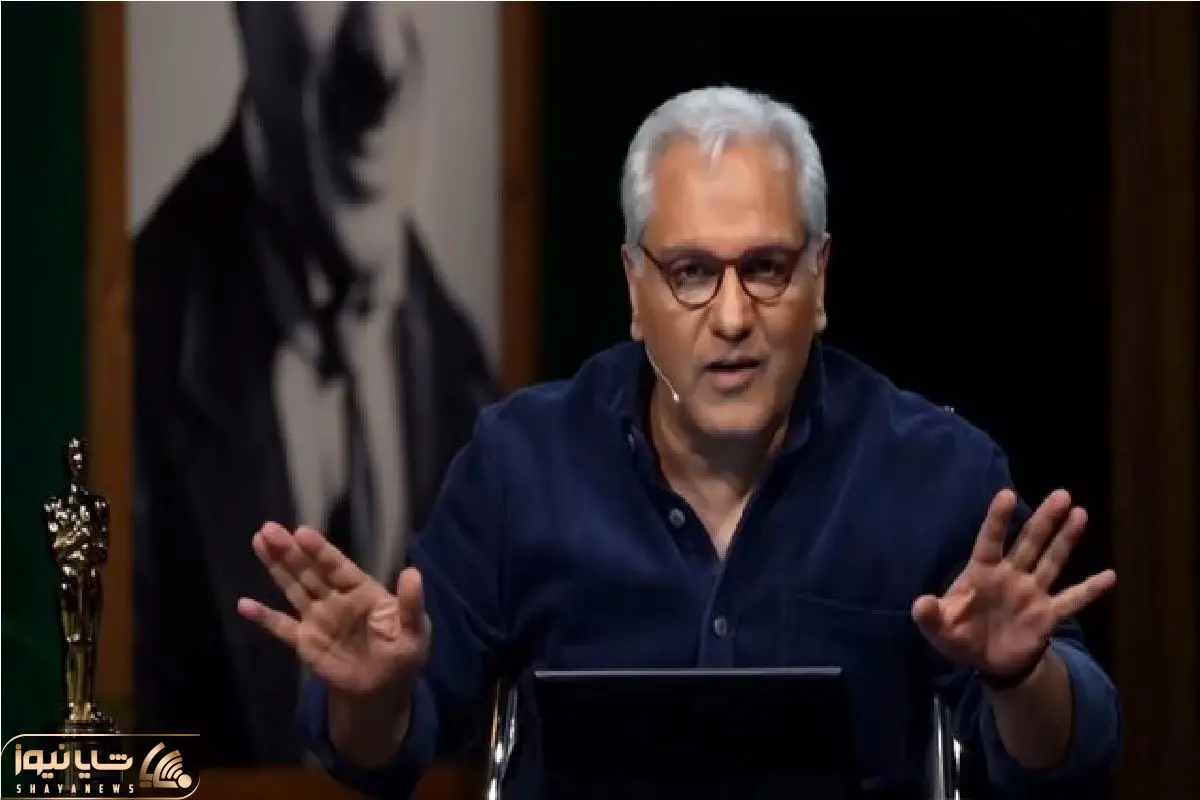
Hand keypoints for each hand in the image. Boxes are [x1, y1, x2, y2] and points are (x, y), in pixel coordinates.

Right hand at [237, 523, 429, 699]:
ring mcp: (318, 618)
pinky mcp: (304, 642)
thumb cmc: (403, 655)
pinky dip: (263, 616)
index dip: (320, 550)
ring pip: (293, 588)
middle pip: (310, 570)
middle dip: (289, 550)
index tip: (301, 532)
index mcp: (362, 591)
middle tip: (268, 528)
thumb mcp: (415, 631)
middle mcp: (336, 598)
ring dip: (276, 567)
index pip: (338, 566)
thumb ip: (410, 604)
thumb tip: (413, 572)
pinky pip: (281, 627)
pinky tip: (243, 604)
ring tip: (258, 542)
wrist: (383, 690)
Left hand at [912, 489, 1115, 680]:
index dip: (998, 519)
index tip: (1007, 494)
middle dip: (1044, 520)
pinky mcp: (1048, 615)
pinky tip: (1110, 576)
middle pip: (1029, 543)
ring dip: (1066, 540)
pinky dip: (1090, 590)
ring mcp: (1032, 593)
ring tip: (1080, 513)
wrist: (987, 661)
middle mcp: (1010, 576)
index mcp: (981, 574)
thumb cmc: (958, 635)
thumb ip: (929, 616)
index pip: (990, 541)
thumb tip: (919, 604)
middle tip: (1061, 494)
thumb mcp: (938, 629)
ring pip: (1052, 561)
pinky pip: (1072, 600)